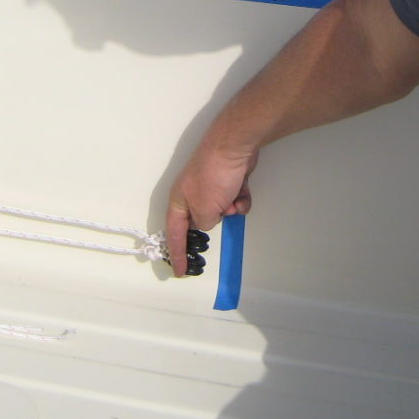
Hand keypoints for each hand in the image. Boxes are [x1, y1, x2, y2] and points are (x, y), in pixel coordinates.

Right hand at [165, 142, 257, 276]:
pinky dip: (240, 199)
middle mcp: (192, 194)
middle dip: (215, 221)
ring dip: (231, 210)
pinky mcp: (229, 180)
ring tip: (234, 200)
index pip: (174, 233)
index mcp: (179, 201)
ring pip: (222, 210)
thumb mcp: (204, 210)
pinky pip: (234, 199)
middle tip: (222, 216)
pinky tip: (244, 193)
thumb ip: (204, 224)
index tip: (179, 272)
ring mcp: (211, 186)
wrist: (233, 146)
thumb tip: (209, 221)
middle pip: (201, 220)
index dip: (177, 254)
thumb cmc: (213, 178)